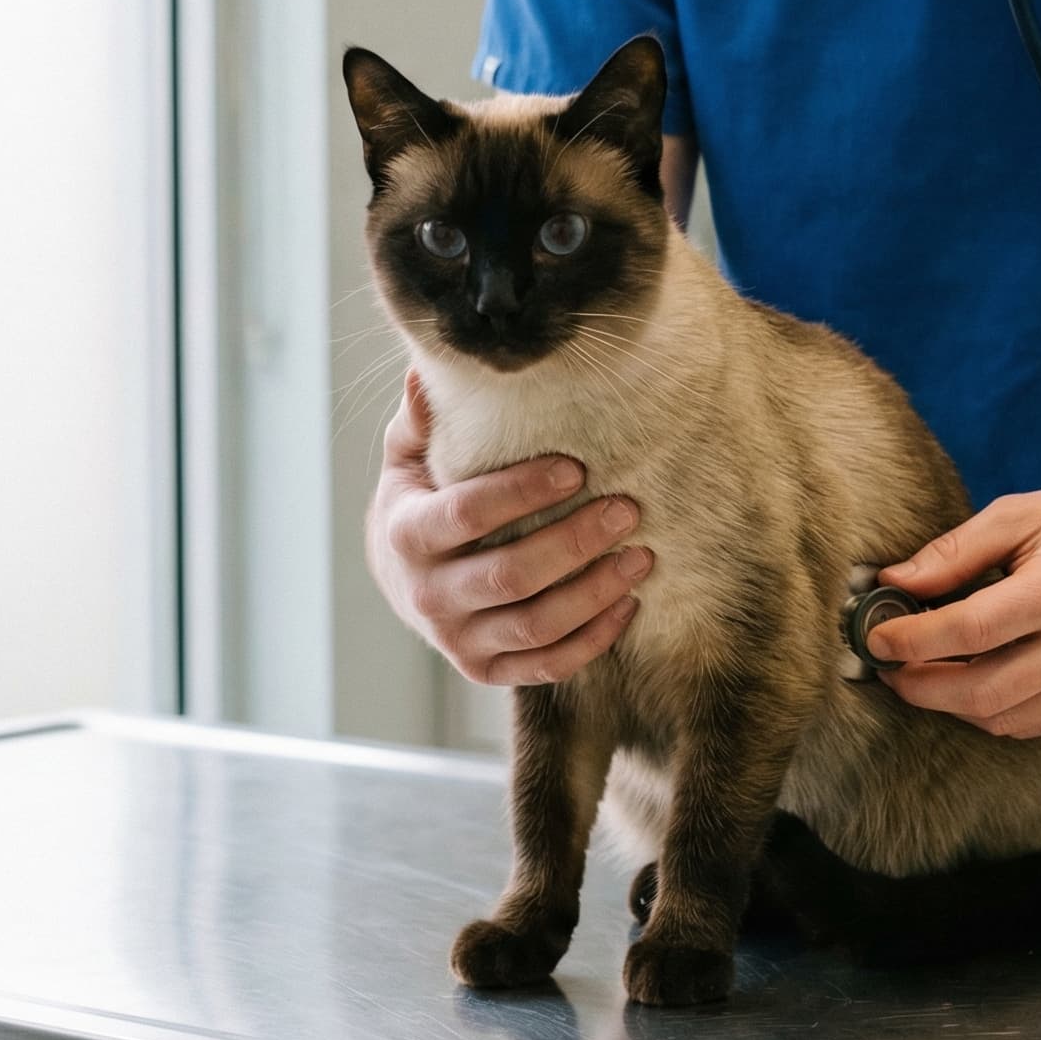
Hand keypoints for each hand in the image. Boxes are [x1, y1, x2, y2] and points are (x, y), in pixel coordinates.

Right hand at [368, 372, 653, 685]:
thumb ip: (422, 418)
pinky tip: (629, 604)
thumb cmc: (418, 499)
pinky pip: (546, 666)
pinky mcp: (485, 670)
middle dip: (575, 542)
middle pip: (511, 576)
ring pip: (536, 626)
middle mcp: (428, 596)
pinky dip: (592, 640)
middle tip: (627, 509)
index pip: (468, 513)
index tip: (577, 467)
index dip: (523, 491)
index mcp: (406, 534)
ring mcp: (457, 641)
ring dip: (595, 593)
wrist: (399, 577)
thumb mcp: (408, 455)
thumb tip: (425, 368)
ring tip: (641, 556)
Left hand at [865, 480, 1040, 737]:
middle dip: (921, 686)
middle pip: (982, 690)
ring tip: (924, 673)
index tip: (876, 636)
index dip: (913, 640)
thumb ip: (956, 551)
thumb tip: (894, 582)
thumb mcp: (1023, 514)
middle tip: (889, 669)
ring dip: (951, 703)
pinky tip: (969, 683)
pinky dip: (990, 712)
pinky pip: (1032, 724)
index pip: (970, 632)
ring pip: (1003, 718)